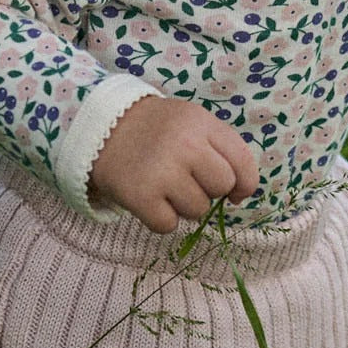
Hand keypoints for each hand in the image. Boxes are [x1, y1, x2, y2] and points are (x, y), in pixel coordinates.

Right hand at [88, 96, 259, 233]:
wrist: (102, 129)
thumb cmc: (156, 130)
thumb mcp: (191, 122)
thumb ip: (221, 148)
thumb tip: (239, 194)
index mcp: (201, 123)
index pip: (243, 162)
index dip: (245, 183)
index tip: (234, 191)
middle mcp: (185, 145)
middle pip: (222, 187)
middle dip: (209, 189)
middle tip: (186, 179)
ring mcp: (162, 171)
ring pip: (198, 210)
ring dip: (184, 205)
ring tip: (165, 185)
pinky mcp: (140, 196)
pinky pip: (169, 225)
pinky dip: (160, 218)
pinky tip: (150, 198)